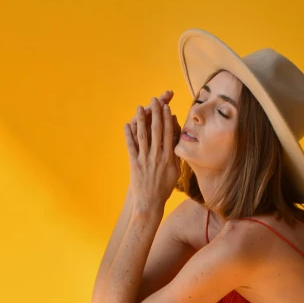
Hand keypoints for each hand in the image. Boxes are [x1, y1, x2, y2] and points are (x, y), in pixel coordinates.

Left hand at [125, 92, 181, 211]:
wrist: (151, 203)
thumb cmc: (164, 188)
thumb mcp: (175, 172)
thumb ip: (175, 155)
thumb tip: (176, 140)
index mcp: (169, 157)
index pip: (169, 133)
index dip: (167, 118)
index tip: (166, 106)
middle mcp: (158, 156)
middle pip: (157, 130)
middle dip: (155, 113)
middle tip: (154, 100)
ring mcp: (145, 160)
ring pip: (143, 136)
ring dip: (141, 120)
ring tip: (139, 107)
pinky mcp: (135, 164)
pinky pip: (131, 147)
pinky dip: (129, 135)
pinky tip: (127, 125)